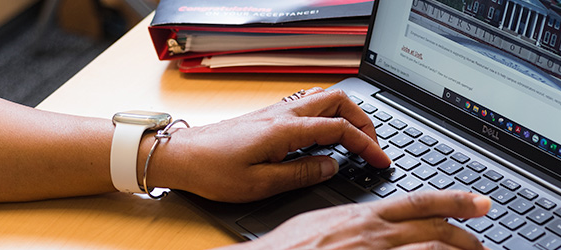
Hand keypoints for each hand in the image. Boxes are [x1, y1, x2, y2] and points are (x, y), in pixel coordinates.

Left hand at [150, 88, 390, 201]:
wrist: (180, 156)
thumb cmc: (212, 171)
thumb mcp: (260, 183)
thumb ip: (301, 174)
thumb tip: (332, 166)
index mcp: (286, 130)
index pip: (340, 129)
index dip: (367, 145)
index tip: (380, 161)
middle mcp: (283, 114)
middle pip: (338, 102)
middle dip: (364, 121)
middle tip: (374, 146)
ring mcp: (275, 112)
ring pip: (323, 99)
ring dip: (346, 115)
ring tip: (357, 139)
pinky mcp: (267, 117)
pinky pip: (308, 106)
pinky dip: (328, 116)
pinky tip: (327, 135)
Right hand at [229, 190, 490, 249]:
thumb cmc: (285, 249)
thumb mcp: (320, 222)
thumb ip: (350, 220)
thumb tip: (369, 219)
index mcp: (364, 217)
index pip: (420, 202)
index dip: (456, 201)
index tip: (481, 203)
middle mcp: (375, 236)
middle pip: (435, 230)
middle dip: (468, 237)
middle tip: (484, 244)